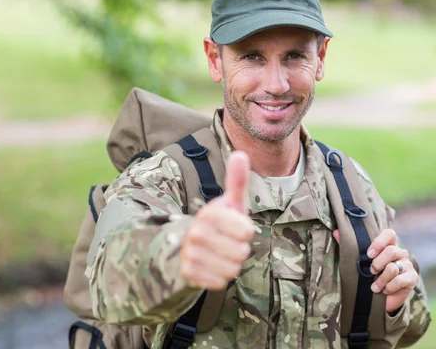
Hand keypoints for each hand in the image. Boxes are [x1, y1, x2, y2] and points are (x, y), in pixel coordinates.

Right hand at [181, 151, 254, 289]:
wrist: (188, 244)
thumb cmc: (219, 222)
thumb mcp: (229, 202)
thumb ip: (237, 181)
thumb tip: (241, 153)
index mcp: (210, 213)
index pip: (247, 231)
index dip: (246, 231)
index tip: (236, 227)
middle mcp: (197, 232)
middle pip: (242, 253)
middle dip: (239, 249)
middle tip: (227, 242)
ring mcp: (191, 253)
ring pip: (232, 269)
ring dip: (231, 264)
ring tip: (220, 253)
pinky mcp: (188, 273)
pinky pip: (220, 282)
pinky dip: (220, 277)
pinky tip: (211, 266)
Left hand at [333, 228, 417, 313]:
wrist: (381, 299)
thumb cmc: (369, 276)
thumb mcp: (359, 262)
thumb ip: (349, 246)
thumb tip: (335, 232)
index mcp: (388, 245)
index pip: (389, 234)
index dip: (379, 242)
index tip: (368, 254)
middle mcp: (400, 252)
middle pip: (391, 251)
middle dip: (377, 263)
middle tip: (370, 272)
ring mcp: (407, 265)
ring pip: (393, 267)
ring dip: (381, 279)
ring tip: (374, 287)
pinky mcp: (411, 278)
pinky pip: (400, 280)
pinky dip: (389, 287)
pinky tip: (384, 291)